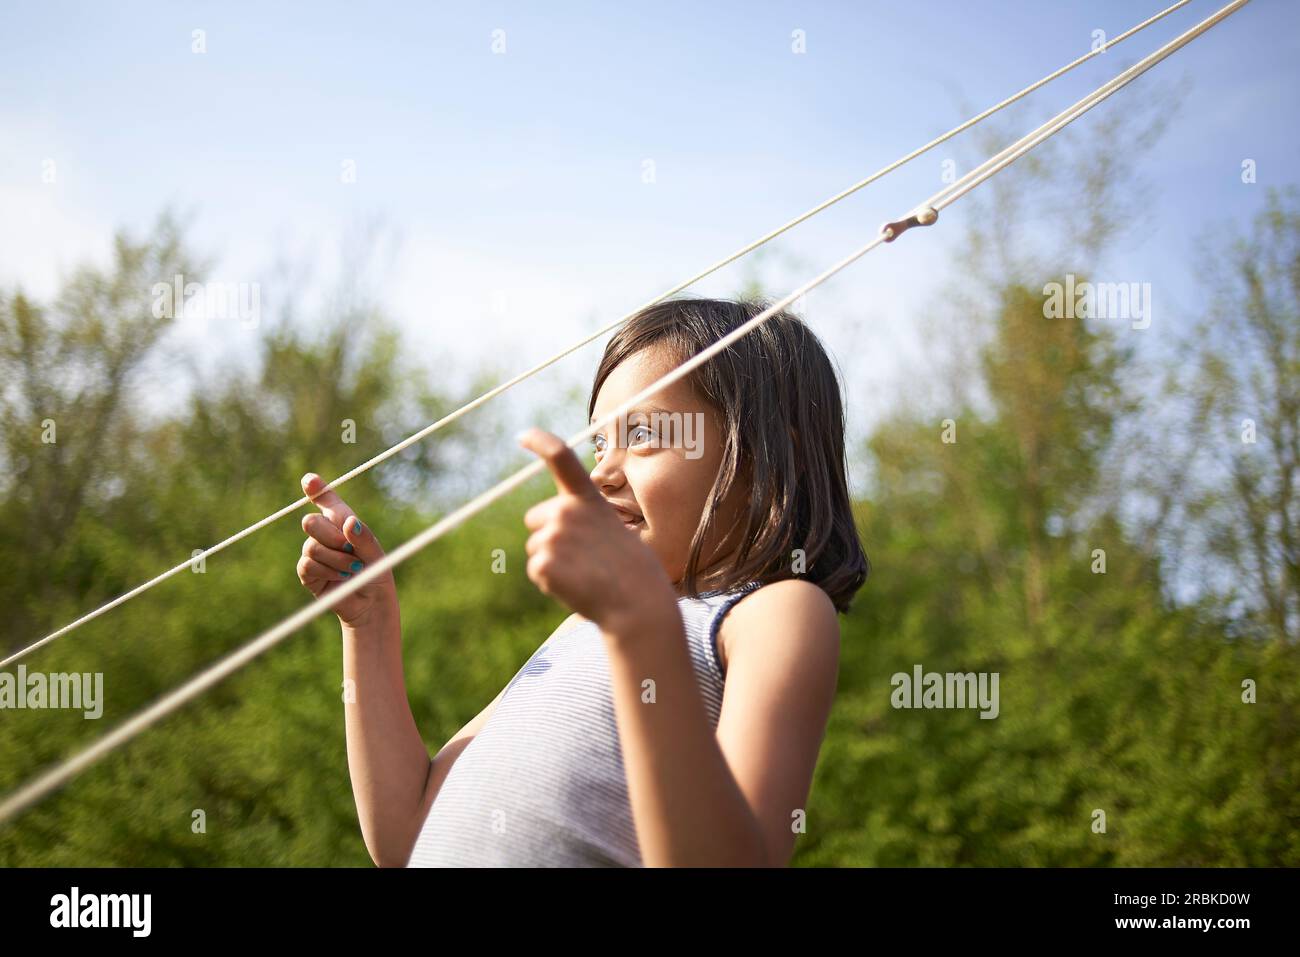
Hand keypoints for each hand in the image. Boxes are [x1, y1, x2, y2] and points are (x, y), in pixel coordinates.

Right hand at [296, 473, 396, 627]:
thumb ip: (364, 538)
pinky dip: (328, 570)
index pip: (327, 501)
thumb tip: (350, 523)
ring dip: (335, 558)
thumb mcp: (377, 554)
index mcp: (343, 522)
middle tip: (349, 548)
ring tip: (353, 568)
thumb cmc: (376, 574)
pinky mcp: (308, 573)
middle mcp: (326, 534)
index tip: (309, 481)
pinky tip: (342, 576)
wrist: (371, 604)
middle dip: (330, 535)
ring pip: (311, 546)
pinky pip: (307, 565)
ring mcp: (314, 553)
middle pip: (310, 521)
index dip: (316, 489)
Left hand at [517, 427, 675, 630]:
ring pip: (536, 548)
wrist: (638, 604)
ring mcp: (552, 537)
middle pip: (536, 519)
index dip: (540, 442)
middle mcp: (566, 511)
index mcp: (588, 498)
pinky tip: (577, 587)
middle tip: (583, 556)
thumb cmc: (632, 570)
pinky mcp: (542, 564)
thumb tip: (551, 534)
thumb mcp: (612, 532)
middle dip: (549, 534)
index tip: (523, 434)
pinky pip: (536, 571)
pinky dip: (551, 583)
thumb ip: (582, 523)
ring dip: (553, 562)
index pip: (561, 458)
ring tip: (586, 573)